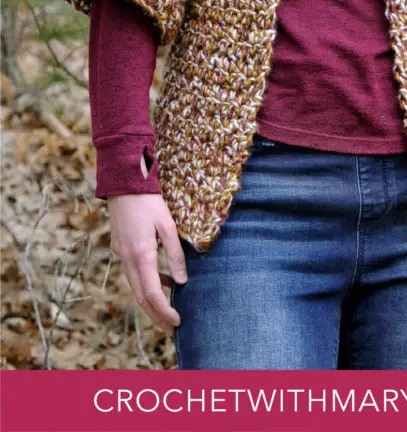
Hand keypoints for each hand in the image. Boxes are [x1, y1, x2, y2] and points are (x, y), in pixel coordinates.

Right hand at [108, 194, 187, 335]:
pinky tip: (161, 281)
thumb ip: (174, 254)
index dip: (164, 311)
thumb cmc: (149, 202)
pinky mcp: (119, 248)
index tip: (177, 322)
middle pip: (140, 297)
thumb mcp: (168, 226)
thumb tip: (182, 281)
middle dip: (156, 315)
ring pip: (135, 287)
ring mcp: (121, 254)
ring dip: (150, 301)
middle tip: (171, 328)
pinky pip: (132, 273)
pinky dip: (145, 283)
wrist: (124, 184)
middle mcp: (127, 259)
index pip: (151, 294)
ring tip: (168, 310)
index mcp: (140, 255)